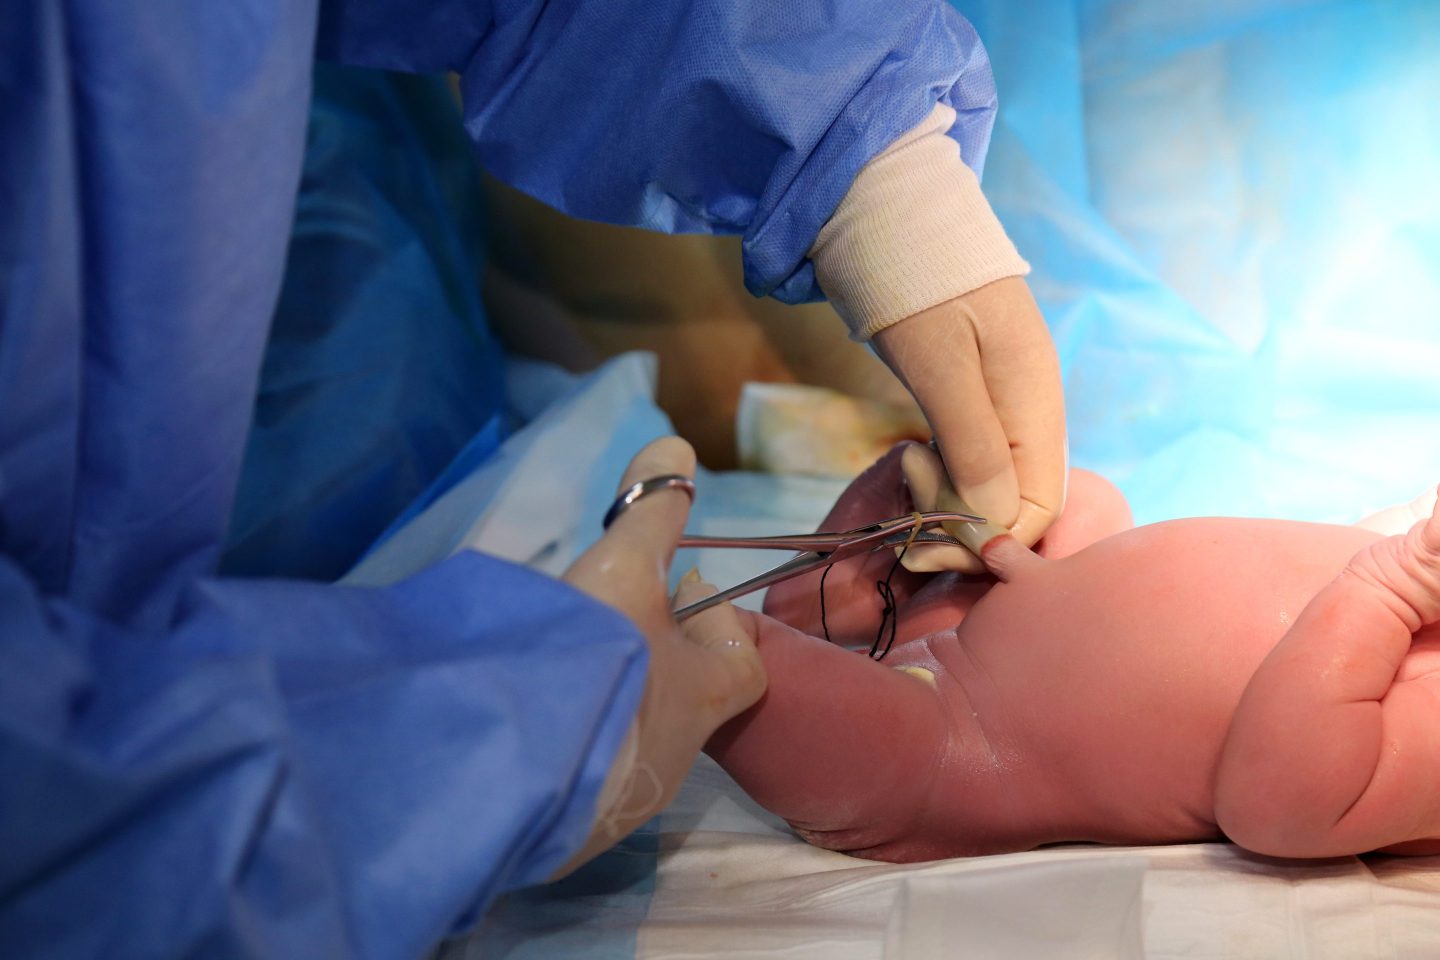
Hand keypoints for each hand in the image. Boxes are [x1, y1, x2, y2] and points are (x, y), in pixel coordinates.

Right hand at [557, 437, 765, 873]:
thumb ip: (651, 513)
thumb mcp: (619, 573)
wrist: (512, 772)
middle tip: (602, 624)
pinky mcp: (567, 833)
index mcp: (702, 698)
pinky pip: (577, 781)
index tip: (676, 588)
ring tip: (555, 669)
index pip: (743, 662)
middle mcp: (675, 759)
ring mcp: (622, 805)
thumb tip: (678, 446)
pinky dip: (560, 746)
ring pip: (628, 741)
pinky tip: (521, 722)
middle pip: (682, 699)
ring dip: (605, 705)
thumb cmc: (591, 662)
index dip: (718, 622)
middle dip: (651, 660)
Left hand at [871, 276, 1066, 571]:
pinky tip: (912, 459)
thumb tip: (995, 519)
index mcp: (1035, 399)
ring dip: (947, 503)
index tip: (925, 539)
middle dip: (962, 527)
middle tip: (905, 511)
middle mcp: (1031, 408)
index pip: (1039, 505)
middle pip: (1018, 503)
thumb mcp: (938, 361)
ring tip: (905, 467)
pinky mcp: (974, 400)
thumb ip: (972, 441)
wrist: (884, 216)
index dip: (988, 539)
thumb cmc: (911, 279)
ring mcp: (1004, 404)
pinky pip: (972, 462)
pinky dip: (942, 479)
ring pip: (992, 487)